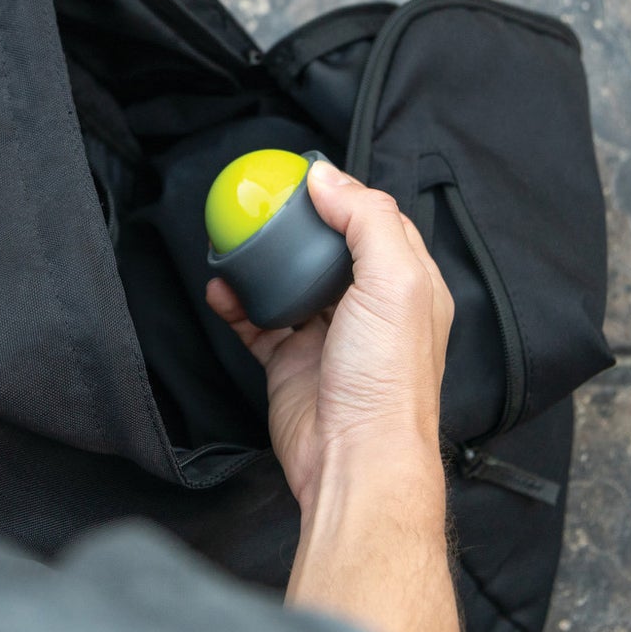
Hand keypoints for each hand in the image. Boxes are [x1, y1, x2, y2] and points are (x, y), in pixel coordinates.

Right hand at [207, 158, 452, 515]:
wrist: (353, 457)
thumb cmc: (387, 381)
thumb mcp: (394, 282)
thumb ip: (366, 220)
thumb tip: (328, 177)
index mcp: (408, 284)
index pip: (378, 221)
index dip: (346, 194)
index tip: (306, 174)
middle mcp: (370, 307)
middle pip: (329, 249)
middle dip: (298, 224)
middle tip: (264, 203)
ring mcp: (328, 334)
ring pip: (289, 282)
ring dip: (262, 262)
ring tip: (237, 240)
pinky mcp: (291, 361)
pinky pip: (256, 321)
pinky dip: (236, 303)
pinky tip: (222, 289)